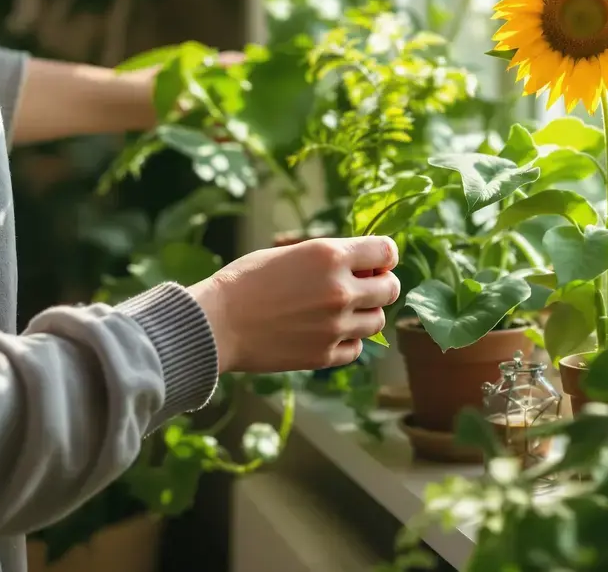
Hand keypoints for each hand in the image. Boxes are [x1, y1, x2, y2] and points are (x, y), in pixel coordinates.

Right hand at [188, 236, 399, 373]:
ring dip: (365, 315)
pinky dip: (348, 341)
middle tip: (364, 288)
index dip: (384, 256)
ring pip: (377, 321)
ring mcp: (336, 326)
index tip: (376, 263)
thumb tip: (363, 264)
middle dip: (381, 286)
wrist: (216, 324)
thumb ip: (330, 258)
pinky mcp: (325, 355)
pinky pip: (356, 348)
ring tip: (341, 312)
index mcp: (331, 256)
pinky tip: (327, 333)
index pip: (386, 252)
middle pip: (391, 289)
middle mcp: (340, 290)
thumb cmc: (245, 281)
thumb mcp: (291, 252)